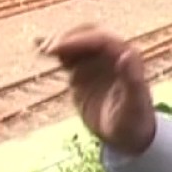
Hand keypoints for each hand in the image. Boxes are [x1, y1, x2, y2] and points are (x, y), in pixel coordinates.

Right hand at [37, 23, 155, 155]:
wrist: (127, 136)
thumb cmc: (134, 121)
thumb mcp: (134, 104)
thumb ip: (132, 79)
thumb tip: (126, 54)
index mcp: (127, 56)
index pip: (101, 40)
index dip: (79, 40)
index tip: (58, 47)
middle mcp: (112, 54)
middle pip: (87, 35)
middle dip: (68, 38)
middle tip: (48, 50)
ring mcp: (97, 62)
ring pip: (76, 43)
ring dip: (58, 42)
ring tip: (40, 48)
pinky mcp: (83, 72)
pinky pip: (67, 57)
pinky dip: (54, 51)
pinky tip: (37, 48)